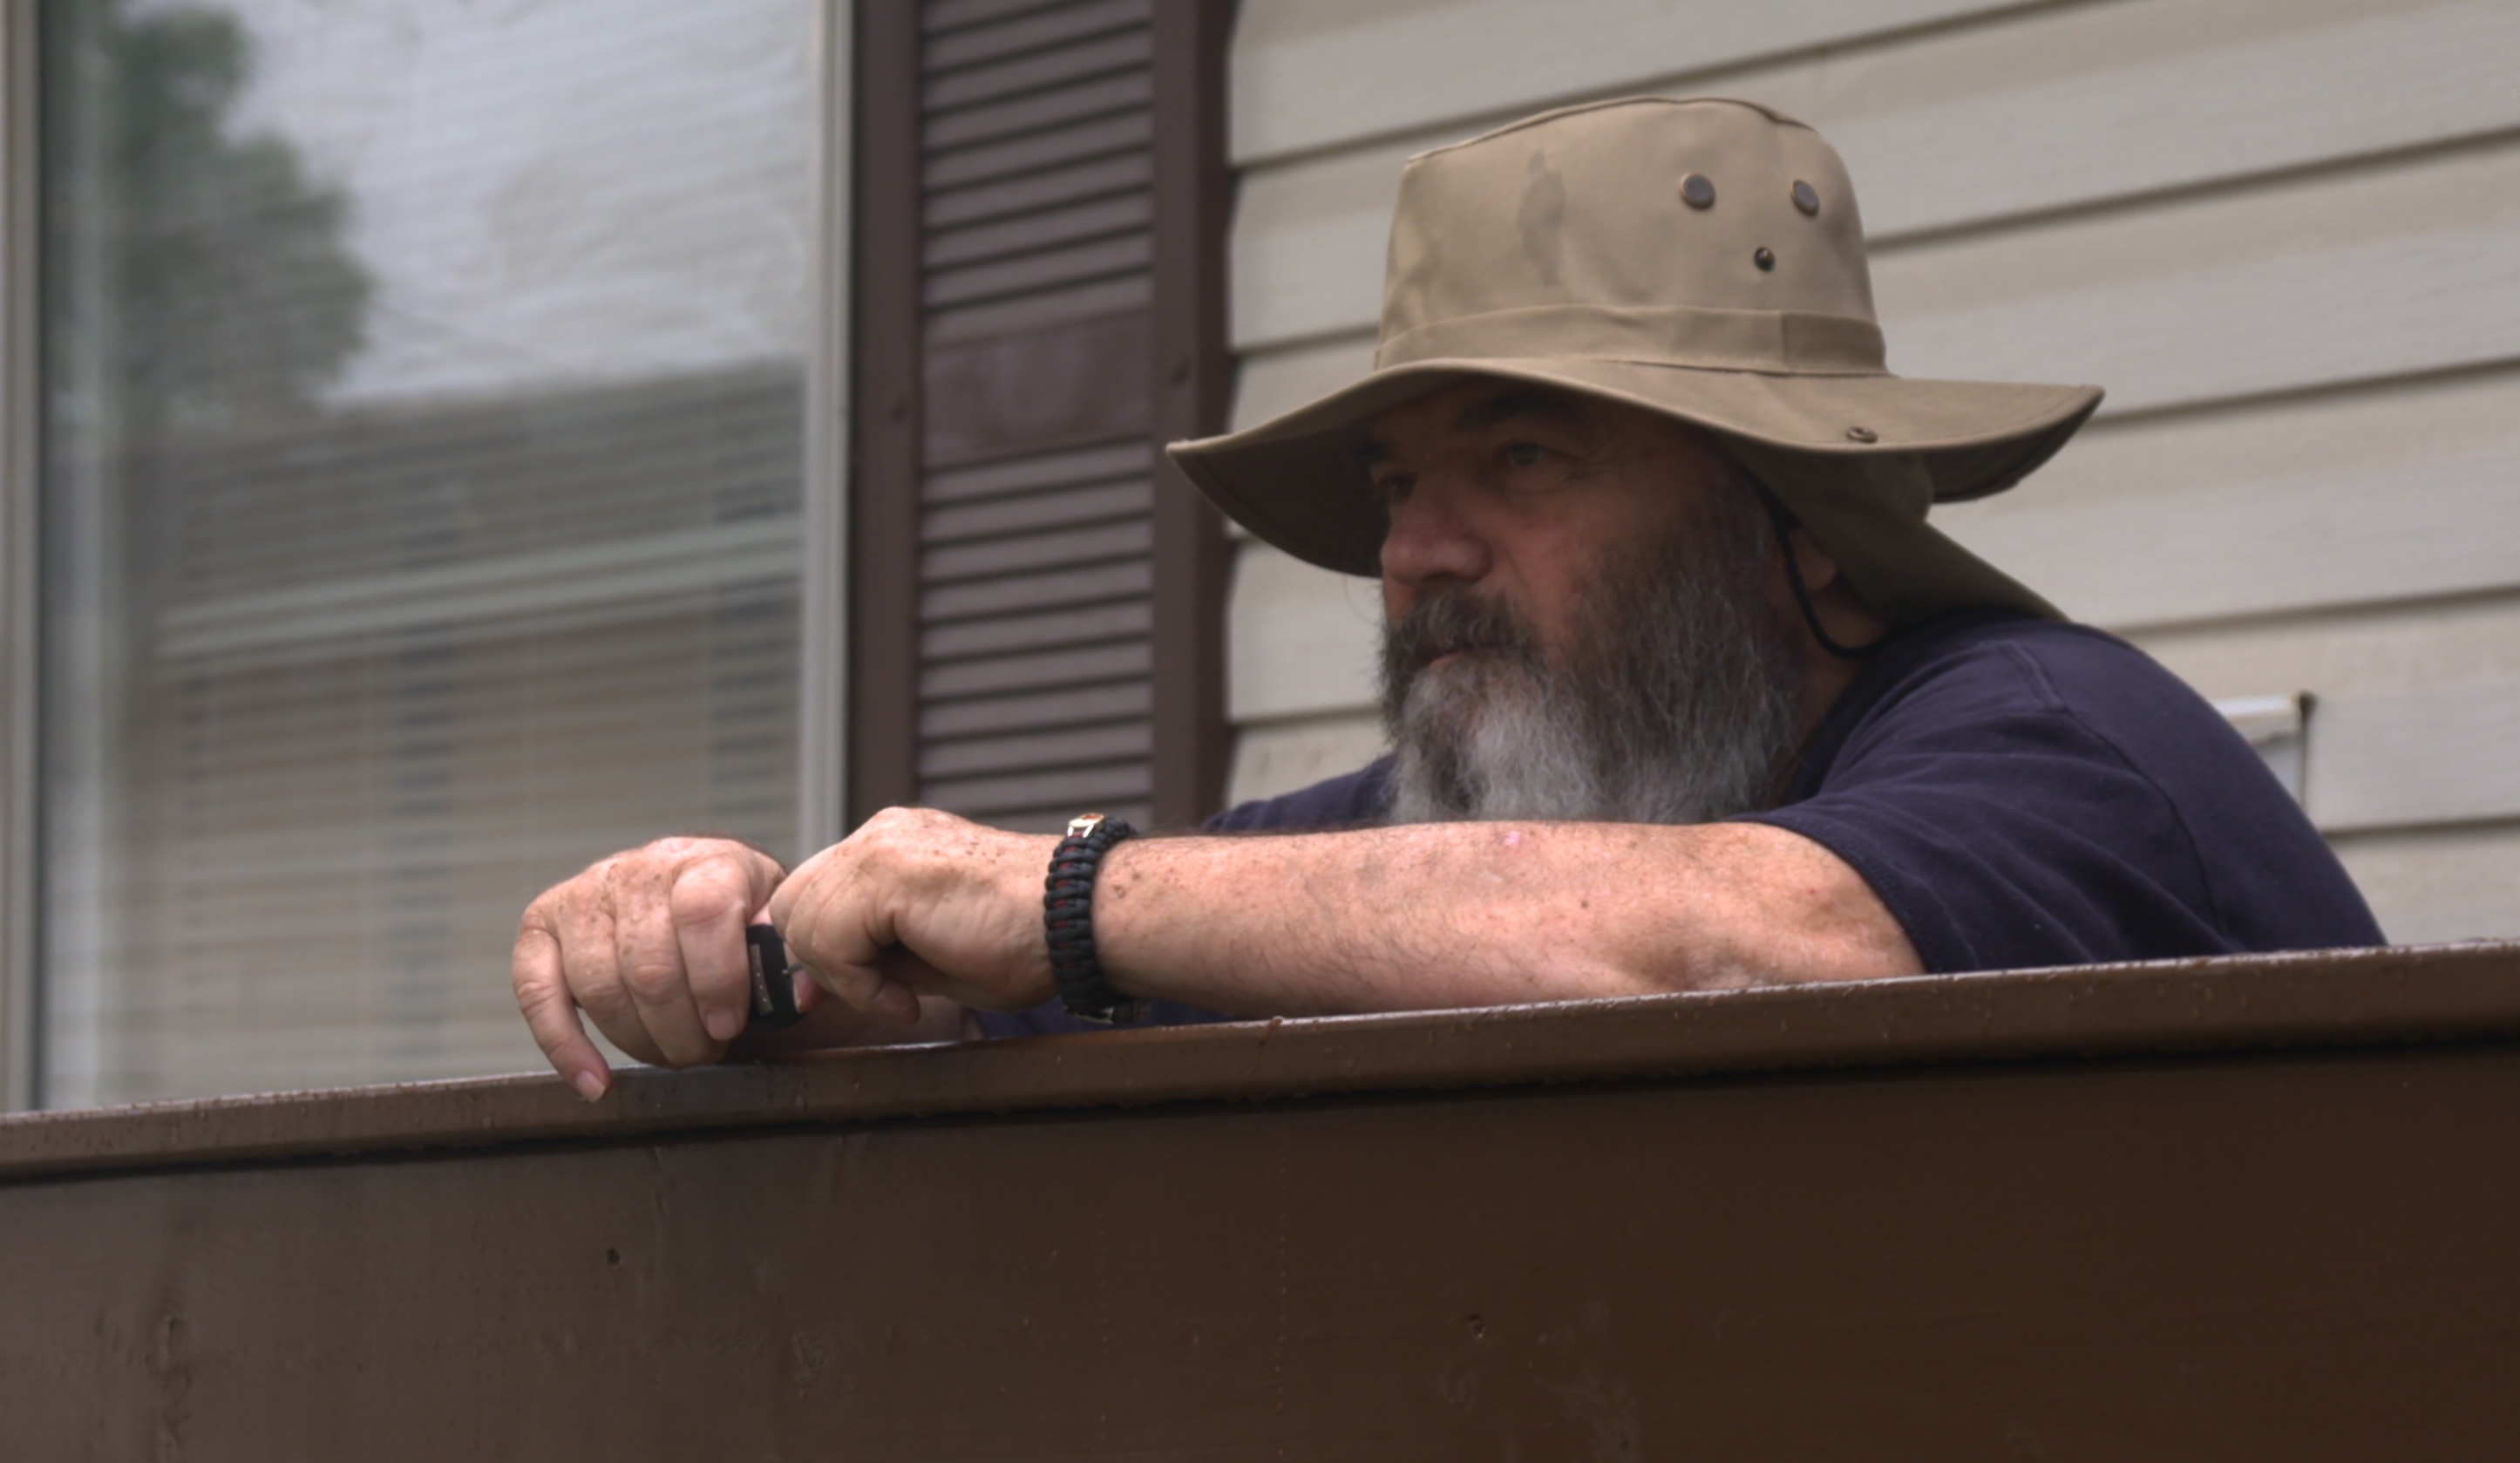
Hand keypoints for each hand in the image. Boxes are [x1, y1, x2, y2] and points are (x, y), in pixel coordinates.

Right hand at [513, 836, 790, 1098]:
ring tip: (674, 1054)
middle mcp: (639, 869)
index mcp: (707, 861)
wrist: (704, 899)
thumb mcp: (781, 931)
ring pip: (599, 986)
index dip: (717, 978)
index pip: (702, 911)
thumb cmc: (747, 930)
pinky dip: (564, 1046)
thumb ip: (790, 955)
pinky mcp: (542, 927)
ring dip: (639, 1041)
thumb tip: (794, 990)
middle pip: (648, 964)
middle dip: (681, 1028)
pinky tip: (595, 1084)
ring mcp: (586, 895)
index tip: (729, 1025)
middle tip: (707, 1052)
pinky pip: (537, 992)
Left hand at [768, 807, 1057, 1019]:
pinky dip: (860, 985)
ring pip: (801, 923)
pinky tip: (907, 1000)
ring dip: (846, 978)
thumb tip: (815, 985)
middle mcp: (878, 835)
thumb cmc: (1026, 940)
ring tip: (903, 998)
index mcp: (891, 844)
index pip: (814, 892)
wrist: (1078, 918)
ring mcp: (879, 846)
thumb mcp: (931, 953)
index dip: (820, 949)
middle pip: (792, 903)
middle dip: (821, 961)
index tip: (856, 991)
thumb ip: (874, 956)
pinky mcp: (885, 872)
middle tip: (879, 996)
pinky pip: (831, 941)